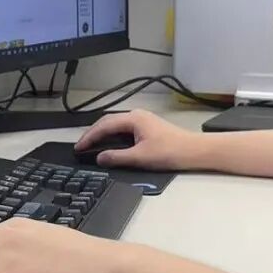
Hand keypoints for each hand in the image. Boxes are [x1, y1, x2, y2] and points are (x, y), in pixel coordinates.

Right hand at [75, 109, 203, 169]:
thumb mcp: (140, 157)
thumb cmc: (170, 152)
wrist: (194, 151)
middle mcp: (137, 115)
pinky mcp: (147, 127)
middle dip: (93, 134)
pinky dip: (113, 136)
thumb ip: (117, 157)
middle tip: (81, 146)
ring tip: (91, 146)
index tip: (78, 147)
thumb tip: (99, 157)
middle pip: (108, 122)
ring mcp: (143, 120)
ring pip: (116, 125)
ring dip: (103, 134)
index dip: (89, 137)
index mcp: (133, 118)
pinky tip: (110, 145)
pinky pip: (124, 129)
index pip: (104, 125)